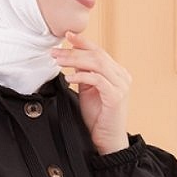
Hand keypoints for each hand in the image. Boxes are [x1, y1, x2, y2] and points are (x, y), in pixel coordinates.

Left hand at [51, 30, 131, 154]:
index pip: (99, 51)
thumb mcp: (88, 92)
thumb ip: (83, 76)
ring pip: (97, 63)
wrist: (108, 141)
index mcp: (116, 72)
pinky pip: (98, 80)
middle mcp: (121, 75)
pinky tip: (69, 76)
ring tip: (58, 61)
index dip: (83, 42)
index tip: (66, 35)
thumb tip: (70, 60)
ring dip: (75, 60)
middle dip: (74, 51)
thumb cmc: (97, 119)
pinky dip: (82, 76)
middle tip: (55, 51)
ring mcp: (121, 85)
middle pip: (97, 55)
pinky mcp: (116, 96)